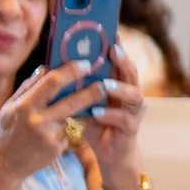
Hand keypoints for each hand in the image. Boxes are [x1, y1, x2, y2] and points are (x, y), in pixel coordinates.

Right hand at [0, 60, 110, 184]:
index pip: (52, 83)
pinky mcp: (57, 148)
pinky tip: (69, 127)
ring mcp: (49, 136)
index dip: (70, 71)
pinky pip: (70, 132)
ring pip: (74, 118)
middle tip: (106, 83)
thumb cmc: (7, 131)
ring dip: (84, 111)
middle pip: (72, 102)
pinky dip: (72, 127)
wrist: (4, 165)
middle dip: (92, 92)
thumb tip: (46, 68)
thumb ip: (28, 87)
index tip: (85, 64)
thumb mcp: (10, 107)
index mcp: (24, 106)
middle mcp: (38, 120)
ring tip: (94, 102)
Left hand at [82, 43, 147, 189]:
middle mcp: (131, 95)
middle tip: (113, 50)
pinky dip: (110, 114)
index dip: (117, 48)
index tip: (110, 33)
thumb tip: (55, 69)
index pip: (119, 63)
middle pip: (131, 73)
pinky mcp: (132, 129)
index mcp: (119, 85)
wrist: (110, 155)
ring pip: (134, 95)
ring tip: (105, 85)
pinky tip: (97, 113)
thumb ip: (79, 88)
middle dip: (123, 61)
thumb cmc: (96, 126)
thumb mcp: (85, 103)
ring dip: (119, 88)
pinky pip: (124, 119)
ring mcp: (134, 111)